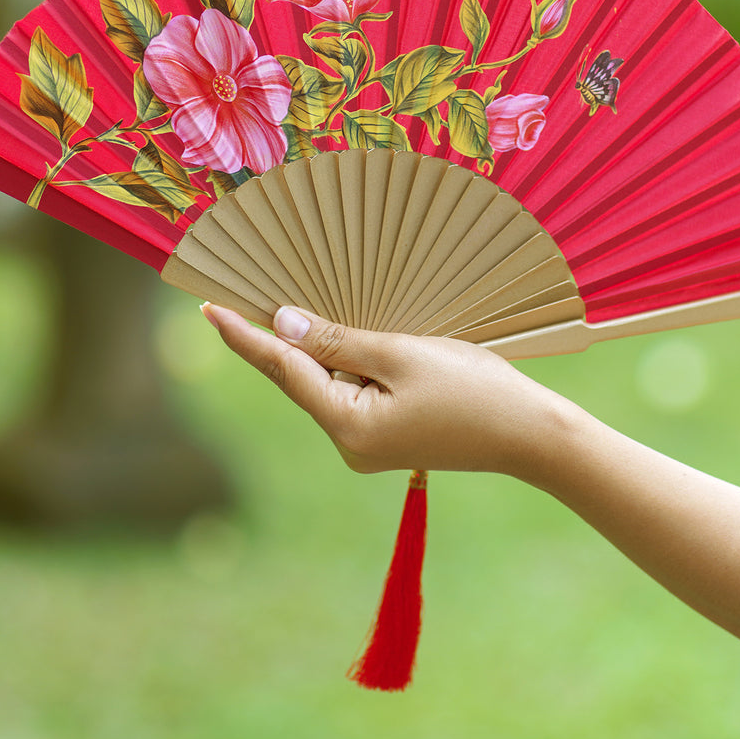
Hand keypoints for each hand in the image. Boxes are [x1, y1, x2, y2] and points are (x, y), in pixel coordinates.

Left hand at [200, 303, 564, 476]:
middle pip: (302, 380)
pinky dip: (347, 363)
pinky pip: (353, 393)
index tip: (209, 308)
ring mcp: (368, 445)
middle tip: (248, 292)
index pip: (283, 370)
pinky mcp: (387, 438)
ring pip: (329, 385)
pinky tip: (349, 335)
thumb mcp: (402, 354)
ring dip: (320, 348)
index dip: (245, 336)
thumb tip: (284, 324)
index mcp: (348, 426)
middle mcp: (349, 444)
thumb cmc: (473, 390)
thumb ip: (338, 340)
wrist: (530, 435)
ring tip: (302, 303)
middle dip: (282, 337)